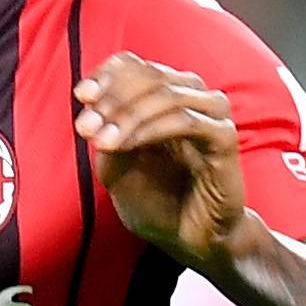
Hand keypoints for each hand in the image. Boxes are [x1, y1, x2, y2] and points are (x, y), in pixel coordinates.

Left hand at [77, 52, 256, 269]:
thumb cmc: (158, 203)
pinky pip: (187, 121)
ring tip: (102, 141)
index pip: (135, 65)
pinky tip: (125, 145)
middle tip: (86, 126)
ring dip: (128, 114)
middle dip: (112, 98)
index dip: (107, 74)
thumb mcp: (117, 170)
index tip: (82, 95)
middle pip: (150, 75)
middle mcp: (190, 98)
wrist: (191, 240)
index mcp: (163, 97)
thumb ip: (106, 137)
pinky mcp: (224, 139)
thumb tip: (90, 108)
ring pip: (168, 95)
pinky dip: (151, 129)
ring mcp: (211, 115)